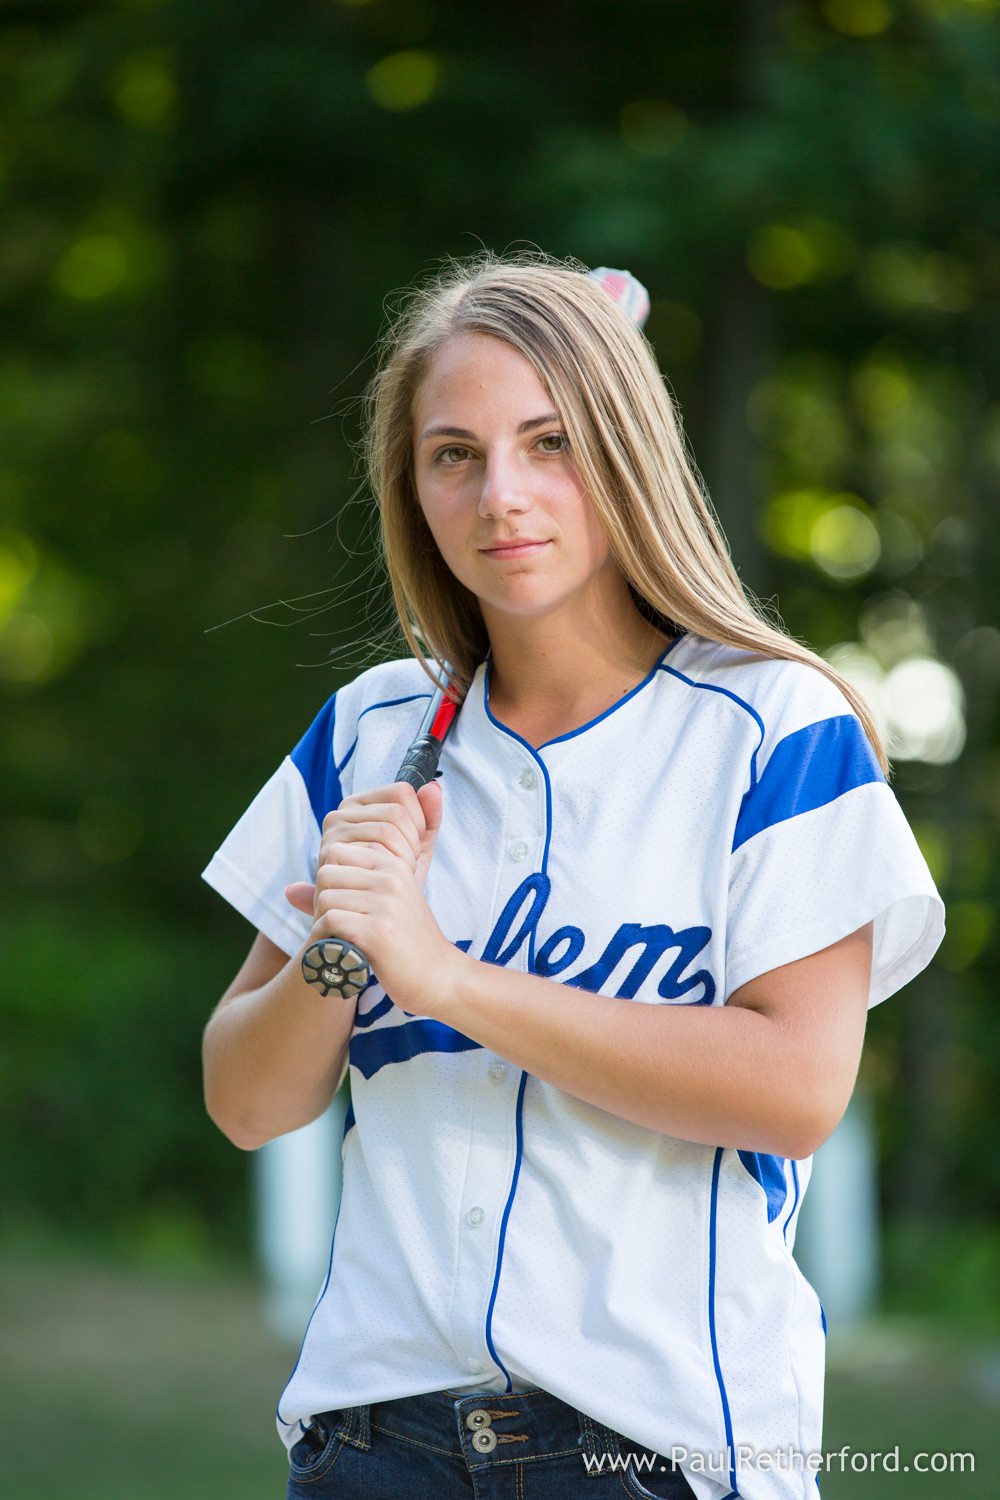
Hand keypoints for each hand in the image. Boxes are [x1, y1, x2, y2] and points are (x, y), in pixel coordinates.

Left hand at [284, 780, 462, 1015]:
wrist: (440, 978)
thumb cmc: (406, 944)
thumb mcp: (381, 906)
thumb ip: (341, 891)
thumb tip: (288, 890)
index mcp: (393, 864)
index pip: (336, 852)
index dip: (330, 881)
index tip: (343, 907)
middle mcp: (391, 877)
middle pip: (326, 872)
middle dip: (323, 900)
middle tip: (338, 926)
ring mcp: (386, 903)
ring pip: (325, 897)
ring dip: (324, 923)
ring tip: (343, 940)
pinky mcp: (379, 931)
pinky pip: (331, 921)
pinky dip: (328, 939)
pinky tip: (343, 951)